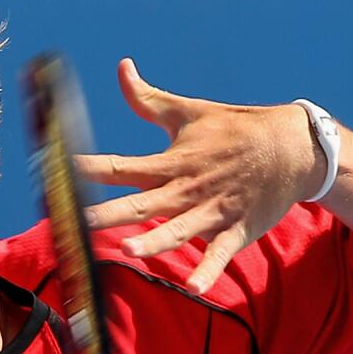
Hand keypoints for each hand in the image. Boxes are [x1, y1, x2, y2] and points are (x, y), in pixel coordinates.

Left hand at [75, 58, 323, 294]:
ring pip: (179, 230)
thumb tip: (122, 67)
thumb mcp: (190, 111)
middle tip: (79, 222)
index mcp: (173, 161)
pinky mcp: (237, 229)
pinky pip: (220, 253)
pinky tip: (194, 286)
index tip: (60, 171)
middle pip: (144, 203)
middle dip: (111, 214)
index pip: (124, 166)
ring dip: (155, 241)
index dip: (91, 169)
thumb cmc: (235, 129)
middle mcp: (188, 188)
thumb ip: (149, 99)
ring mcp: (214, 211)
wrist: (292, 147)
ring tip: (129, 252)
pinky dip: (209, 269)